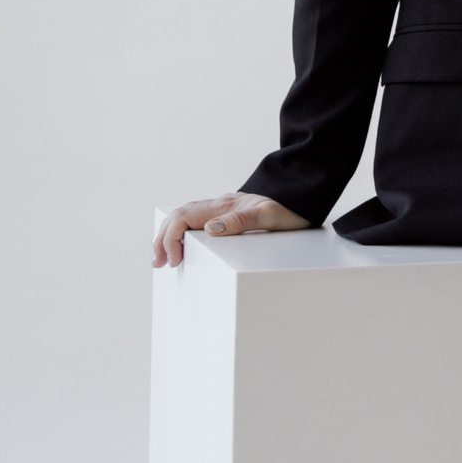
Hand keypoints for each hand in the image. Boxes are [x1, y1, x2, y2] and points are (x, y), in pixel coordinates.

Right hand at [152, 195, 310, 266]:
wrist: (303, 198)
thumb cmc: (289, 209)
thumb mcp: (269, 217)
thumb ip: (241, 221)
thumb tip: (209, 228)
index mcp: (224, 205)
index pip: (184, 217)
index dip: (171, 238)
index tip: (175, 261)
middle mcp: (219, 205)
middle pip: (178, 216)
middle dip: (162, 238)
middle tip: (158, 263)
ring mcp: (222, 209)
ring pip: (184, 217)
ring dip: (168, 235)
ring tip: (161, 257)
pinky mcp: (227, 215)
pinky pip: (195, 221)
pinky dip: (181, 233)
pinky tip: (181, 245)